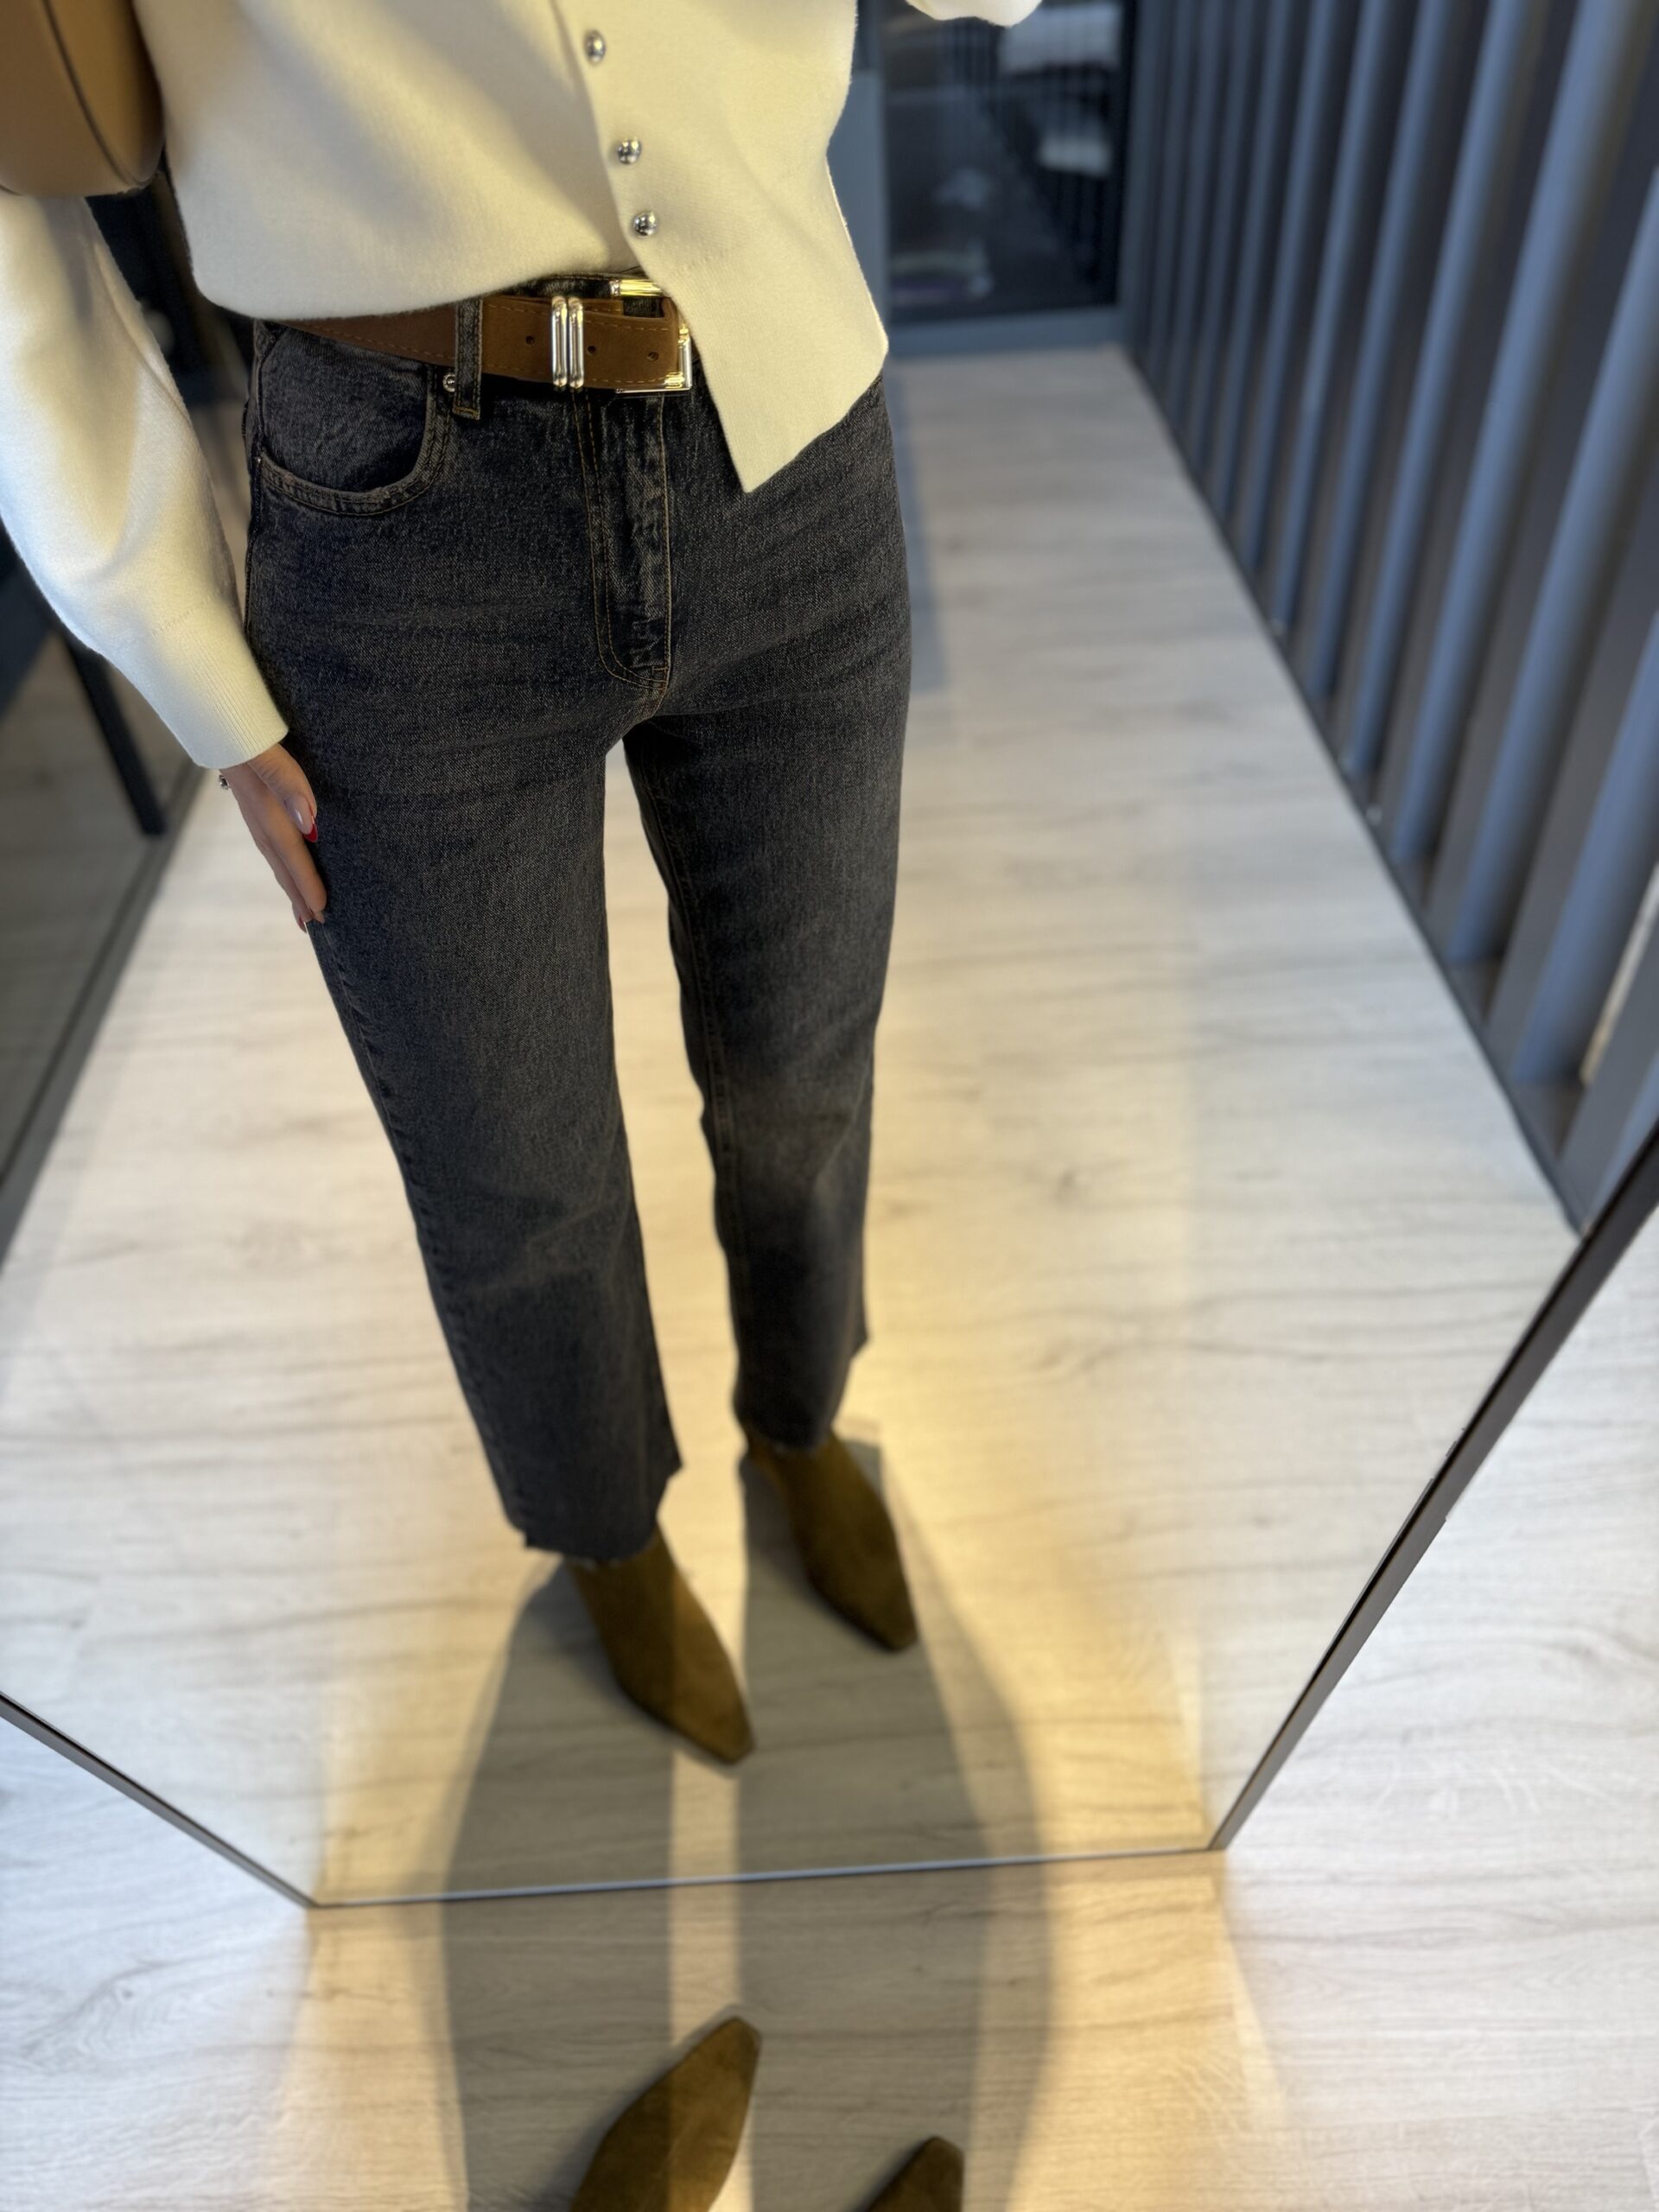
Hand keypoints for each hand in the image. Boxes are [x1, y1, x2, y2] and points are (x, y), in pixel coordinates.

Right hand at [219, 740, 326, 934]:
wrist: (205, 701)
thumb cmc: (236, 722)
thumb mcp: (261, 746)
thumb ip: (286, 781)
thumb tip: (308, 822)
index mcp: (261, 805)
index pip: (290, 852)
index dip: (306, 882)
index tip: (321, 911)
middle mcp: (254, 810)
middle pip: (279, 861)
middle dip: (296, 892)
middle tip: (311, 924)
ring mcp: (250, 803)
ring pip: (272, 851)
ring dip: (286, 879)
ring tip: (299, 906)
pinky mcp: (250, 792)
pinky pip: (268, 835)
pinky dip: (279, 854)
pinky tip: (283, 857)